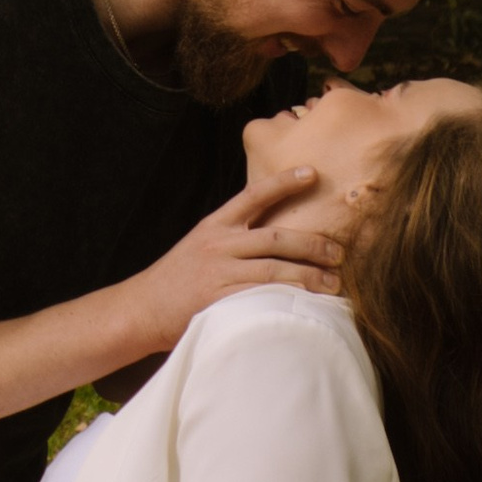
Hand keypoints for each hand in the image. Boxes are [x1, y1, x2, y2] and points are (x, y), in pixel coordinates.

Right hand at [129, 171, 337, 350]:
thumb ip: (234, 237)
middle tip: (339, 251)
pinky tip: (306, 304)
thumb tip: (278, 236)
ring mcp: (218, 272)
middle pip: (275, 237)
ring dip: (308, 276)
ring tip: (333, 284)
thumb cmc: (179, 279)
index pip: (253, 195)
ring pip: (273, 269)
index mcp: (215, 225)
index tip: (312, 173)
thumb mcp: (201, 245)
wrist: (143, 307)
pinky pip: (260, 296)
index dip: (283, 182)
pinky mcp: (218, 300)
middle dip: (312, 243)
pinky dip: (286, 299)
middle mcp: (218, 244)